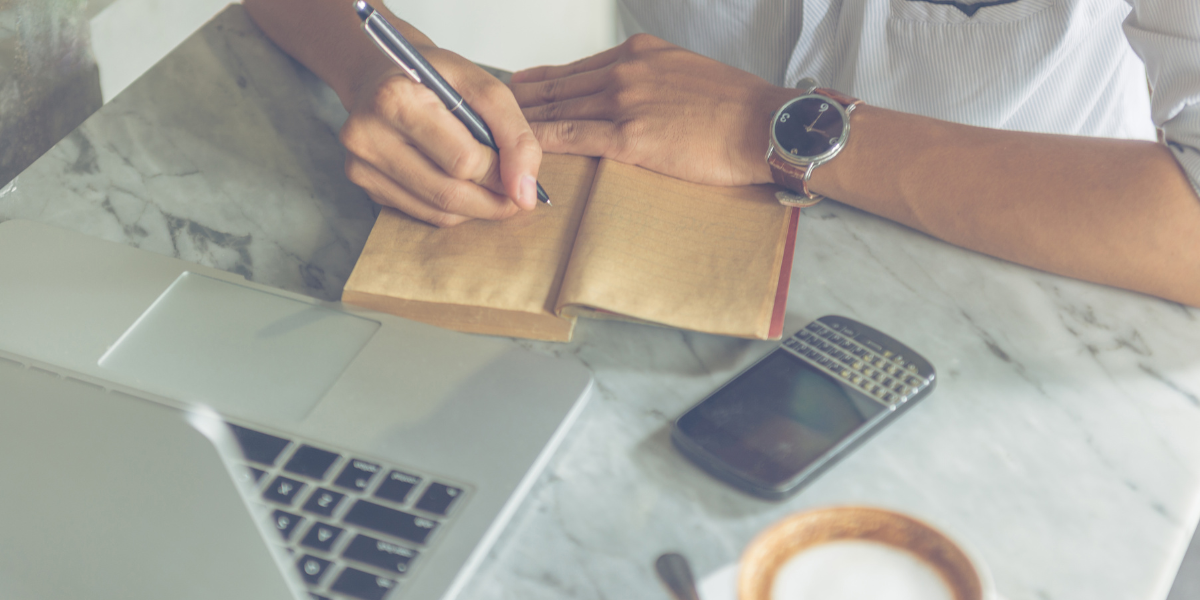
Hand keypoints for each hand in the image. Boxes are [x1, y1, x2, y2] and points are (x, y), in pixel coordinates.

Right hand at [339, 38, 542, 226]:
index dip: (500, 169)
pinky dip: (453, 208)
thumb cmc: (434, 78)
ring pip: (439, 212)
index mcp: (395, 100)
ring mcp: (362, 166)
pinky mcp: (367, 186)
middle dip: (493, 198)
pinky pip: (424, 214)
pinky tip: (460, 184)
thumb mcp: (483, 88)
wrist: (385, 76)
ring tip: (490, 185)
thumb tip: (525, 193)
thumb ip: (514, 135)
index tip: (515, 166)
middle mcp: (368, 136)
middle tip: (514, 191)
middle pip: (450, 193)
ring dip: (476, 207)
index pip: (464, 160)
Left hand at [510, 34, 795, 186]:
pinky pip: (570, 136)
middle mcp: (625, 70)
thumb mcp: (686, 72)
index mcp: (638, 53)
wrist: (766, 125)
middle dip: (517, 101)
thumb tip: (628, 95)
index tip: (515, 89)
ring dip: (518, 122)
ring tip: (490, 133)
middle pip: (556, 86)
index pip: (574, 69)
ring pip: (555, 109)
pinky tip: (518, 149)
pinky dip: (539, 142)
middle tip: (485, 111)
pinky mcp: (629, 137)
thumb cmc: (735, 107)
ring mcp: (624, 101)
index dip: (539, 82)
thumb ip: (650, 79)